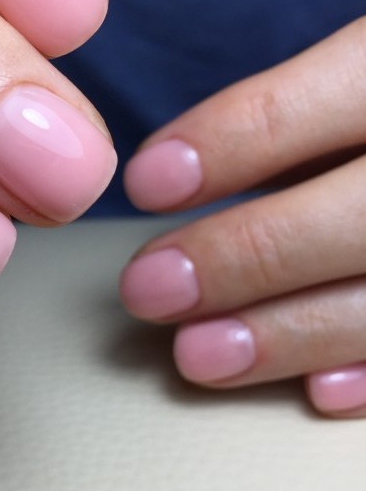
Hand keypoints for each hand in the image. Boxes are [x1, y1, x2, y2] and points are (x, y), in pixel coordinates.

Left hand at [120, 18, 365, 417]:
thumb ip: (308, 116)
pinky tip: (316, 393)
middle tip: (149, 290)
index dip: (238, 139)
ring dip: (296, 333)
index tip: (148, 182)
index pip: (334, 96)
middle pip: (365, 214)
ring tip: (199, 356)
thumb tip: (184, 178)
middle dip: (249, 255)